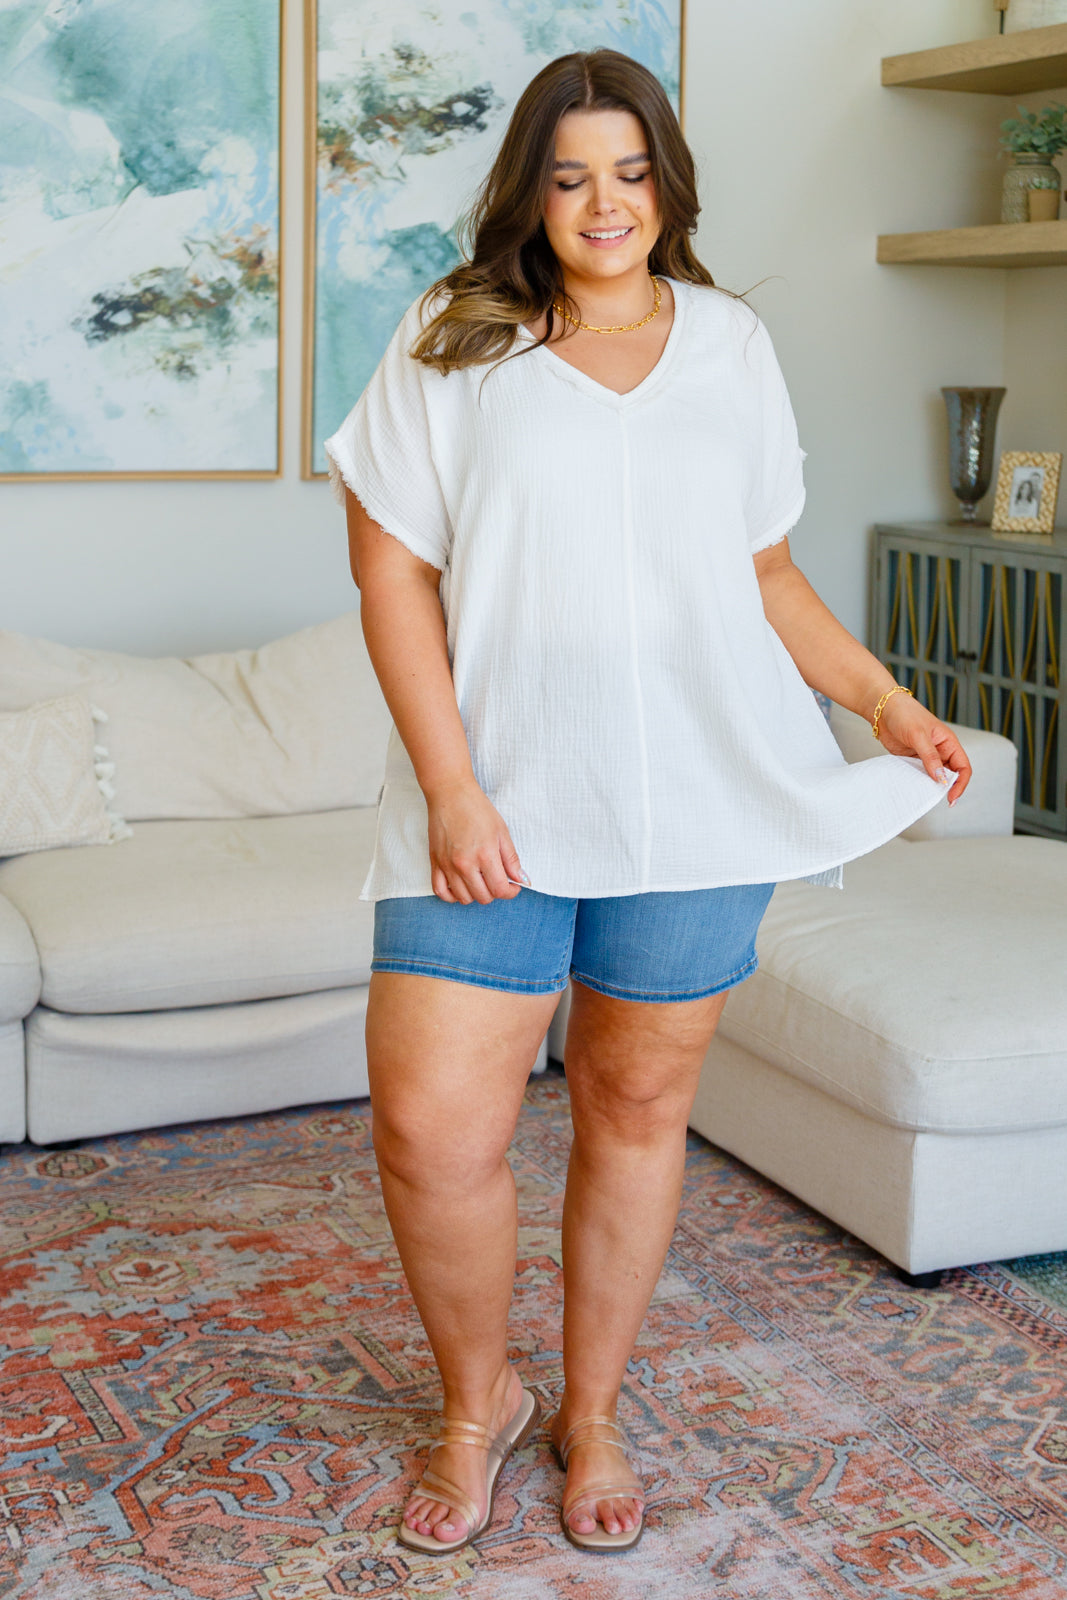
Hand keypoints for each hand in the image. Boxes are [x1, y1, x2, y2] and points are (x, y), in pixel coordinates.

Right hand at [425, 778, 529, 902]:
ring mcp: (447, 865)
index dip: (510, 892)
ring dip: (475, 893)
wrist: (450, 793)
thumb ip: (511, 859)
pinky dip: (451, 895)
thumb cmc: (477, 808)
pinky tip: (461, 887)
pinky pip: (440, 891)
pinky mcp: (435, 862)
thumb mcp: (501, 831)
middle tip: (497, 879)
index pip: (499, 890)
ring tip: (480, 880)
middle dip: (495, 892)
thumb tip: (521, 879)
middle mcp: (464, 864)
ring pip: (463, 898)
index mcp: (485, 855)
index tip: (513, 886)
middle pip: (483, 897)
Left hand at [875, 692, 971, 804]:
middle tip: (935, 799)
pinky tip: (913, 788)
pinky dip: (918, 782)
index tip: (951, 797)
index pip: (963, 767)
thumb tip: (941, 779)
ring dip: (931, 786)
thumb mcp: (918, 735)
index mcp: (948, 742)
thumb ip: (930, 757)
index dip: (960, 783)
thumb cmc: (904, 714)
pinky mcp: (912, 760)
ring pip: (934, 777)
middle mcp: (940, 751)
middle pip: (950, 775)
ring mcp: (926, 756)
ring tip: (924, 796)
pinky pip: (919, 775)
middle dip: (946, 788)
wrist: (882, 710)